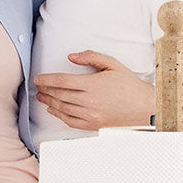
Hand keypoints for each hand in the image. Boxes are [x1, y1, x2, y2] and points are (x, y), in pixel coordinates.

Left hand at [34, 50, 154, 130]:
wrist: (144, 107)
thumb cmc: (129, 85)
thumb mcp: (113, 64)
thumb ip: (91, 57)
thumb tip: (71, 57)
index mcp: (93, 85)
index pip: (62, 81)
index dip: (47, 79)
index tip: (38, 78)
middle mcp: (89, 101)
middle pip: (60, 95)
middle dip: (46, 90)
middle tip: (38, 87)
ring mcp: (90, 115)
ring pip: (63, 108)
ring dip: (49, 103)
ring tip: (42, 97)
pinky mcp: (93, 125)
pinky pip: (70, 121)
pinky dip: (59, 116)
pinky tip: (54, 110)